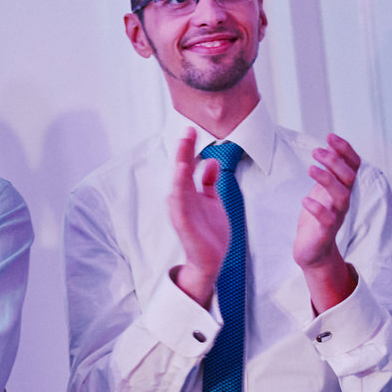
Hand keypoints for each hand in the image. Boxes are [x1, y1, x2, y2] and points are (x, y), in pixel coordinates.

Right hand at [168, 128, 229, 306]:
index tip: (192, 130)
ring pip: (178, 183)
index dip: (189, 148)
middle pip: (182, 170)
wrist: (211, 261)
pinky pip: (179, 203)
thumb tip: (211, 162)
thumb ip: (209, 182)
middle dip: (184, 150)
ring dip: (180, 164)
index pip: (188, 165)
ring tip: (182, 147)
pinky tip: (180, 175)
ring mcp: (181, 210)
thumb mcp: (213, 201)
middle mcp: (183, 199)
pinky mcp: (183, 223)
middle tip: (187, 130)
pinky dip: (179, 188)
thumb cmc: (210, 233)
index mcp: (190, 193)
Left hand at [295, 134, 359, 269]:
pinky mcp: (325, 233)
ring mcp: (336, 218)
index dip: (345, 150)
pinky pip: (327, 220)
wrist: (313, 252)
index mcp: (343, 190)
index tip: (330, 137)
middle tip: (316, 151)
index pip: (353, 166)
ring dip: (328, 180)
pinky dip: (317, 208)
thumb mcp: (322, 191)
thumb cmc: (317, 219)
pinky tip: (305, 200)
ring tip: (311, 168)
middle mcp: (343, 202)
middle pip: (349, 178)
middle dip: (335, 161)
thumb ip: (328, 173)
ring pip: (342, 197)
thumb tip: (327, 147)